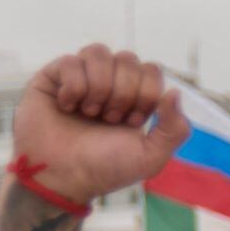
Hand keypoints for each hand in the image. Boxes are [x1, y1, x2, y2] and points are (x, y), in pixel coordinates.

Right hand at [14, 45, 188, 205]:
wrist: (62, 178)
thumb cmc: (105, 169)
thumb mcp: (151, 156)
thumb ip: (175, 129)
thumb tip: (176, 91)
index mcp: (135, 97)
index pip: (151, 69)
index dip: (146, 93)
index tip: (132, 122)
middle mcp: (109, 82)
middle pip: (128, 58)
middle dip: (123, 93)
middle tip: (110, 119)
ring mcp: (81, 77)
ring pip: (99, 52)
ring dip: (99, 87)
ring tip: (90, 113)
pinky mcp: (53, 76)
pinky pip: (71, 61)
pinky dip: (74, 88)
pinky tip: (67, 107)